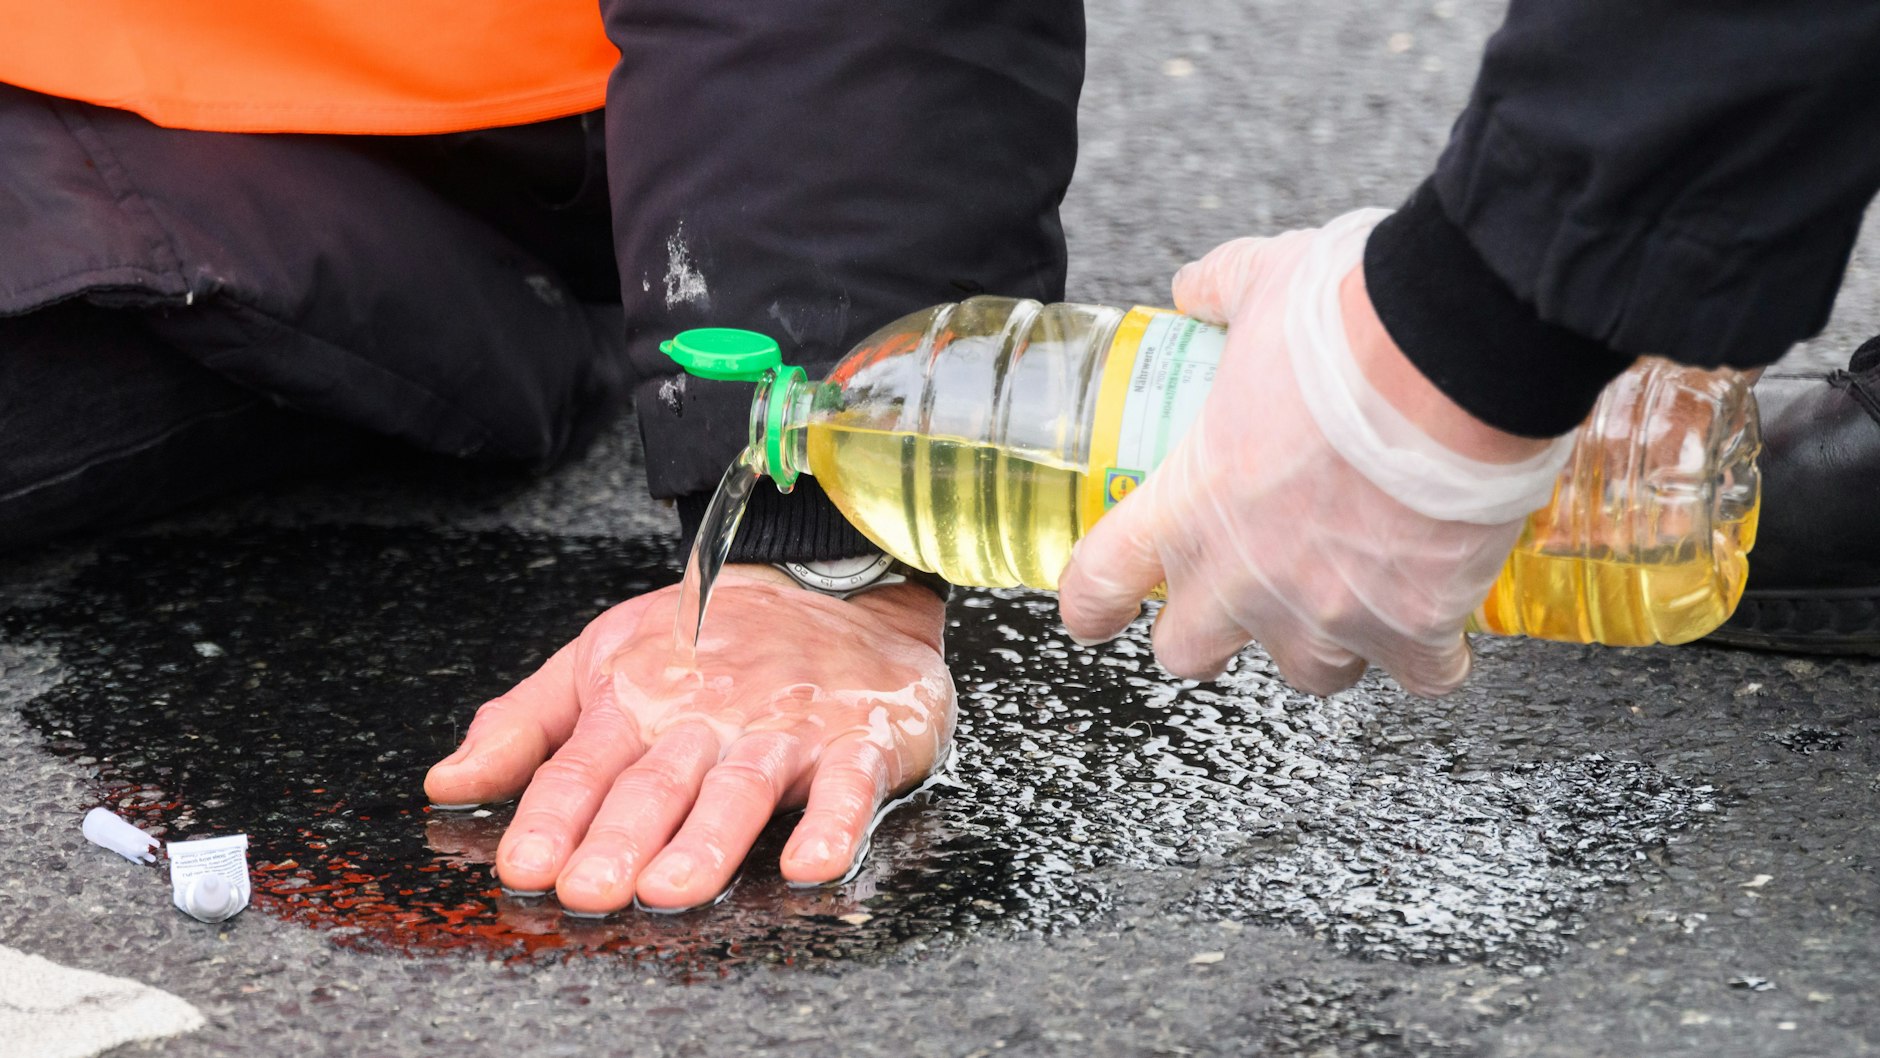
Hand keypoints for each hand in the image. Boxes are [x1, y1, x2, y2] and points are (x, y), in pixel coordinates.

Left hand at [424, 565, 953, 912]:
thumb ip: (525, 726)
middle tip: (588, 890)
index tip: (524, 865)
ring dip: (707, 839)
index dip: (553, 816)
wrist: (835, 584)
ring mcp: (784, 728)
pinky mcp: (857, 739)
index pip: (584, 764)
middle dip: (620, 837)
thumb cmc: (711, 635)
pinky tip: (810, 863)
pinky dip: (833, 822)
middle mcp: (708, 716)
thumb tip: (445, 782)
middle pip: (658, 782)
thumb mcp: (602, 657)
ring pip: (741, 787)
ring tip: (671, 889)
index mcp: (638, 699)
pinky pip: (848, 784)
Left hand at [1058, 211, 1566, 696]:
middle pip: (1192, 654)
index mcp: (1188, 505)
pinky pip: (1422, 673)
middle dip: (1208, 636)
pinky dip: (1433, 653)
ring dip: (1324, 642)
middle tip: (1234, 603)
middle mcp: (1245, 577)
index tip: (1096, 611)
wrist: (1455, 359)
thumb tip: (1198, 290)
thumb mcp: (1262, 285)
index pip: (1101, 580)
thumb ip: (1221, 292)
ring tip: (1350, 599)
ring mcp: (1328, 613)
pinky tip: (1442, 617)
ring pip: (1310, 673)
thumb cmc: (1352, 330)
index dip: (1092, 602)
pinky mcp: (1414, 628)